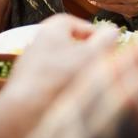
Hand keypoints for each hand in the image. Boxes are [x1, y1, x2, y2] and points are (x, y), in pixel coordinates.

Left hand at [0, 14, 118, 137]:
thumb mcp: (91, 56)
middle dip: (89, 57)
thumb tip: (113, 31)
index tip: (110, 49)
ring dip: (78, 75)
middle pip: (71, 46)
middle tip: (103, 69)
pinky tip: (73, 100)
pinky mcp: (28, 86)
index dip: (96, 36)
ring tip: (90, 88)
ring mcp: (31, 65)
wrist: (23, 111)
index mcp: (52, 28)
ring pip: (62, 66)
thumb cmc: (60, 77)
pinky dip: (64, 89)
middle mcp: (38, 42)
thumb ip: (106, 41)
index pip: (79, 25)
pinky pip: (52, 83)